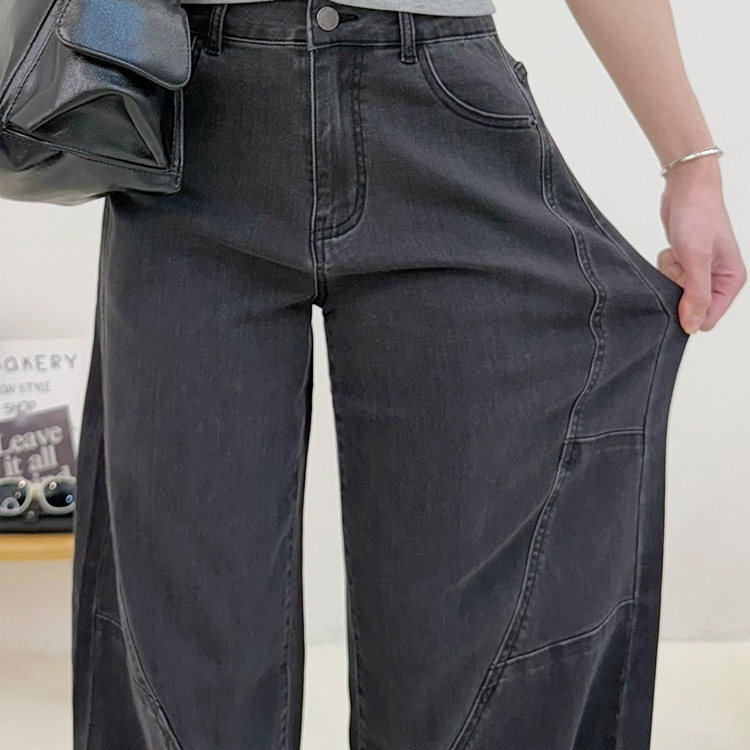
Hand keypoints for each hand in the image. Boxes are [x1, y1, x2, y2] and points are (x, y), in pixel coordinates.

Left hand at [657, 158, 745, 333]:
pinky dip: (666, 267)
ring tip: (678, 255)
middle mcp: (719, 280)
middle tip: (680, 267)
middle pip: (690, 308)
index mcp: (731, 281)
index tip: (681, 288)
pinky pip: (669, 279)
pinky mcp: (686, 265)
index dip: (689, 311)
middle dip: (677, 291)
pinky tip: (673, 250)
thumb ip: (695, 295)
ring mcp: (702, 273)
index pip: (707, 319)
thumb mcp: (696, 259)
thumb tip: (692, 325)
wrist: (686, 189)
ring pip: (676, 294)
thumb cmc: (698, 216)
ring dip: (670, 277)